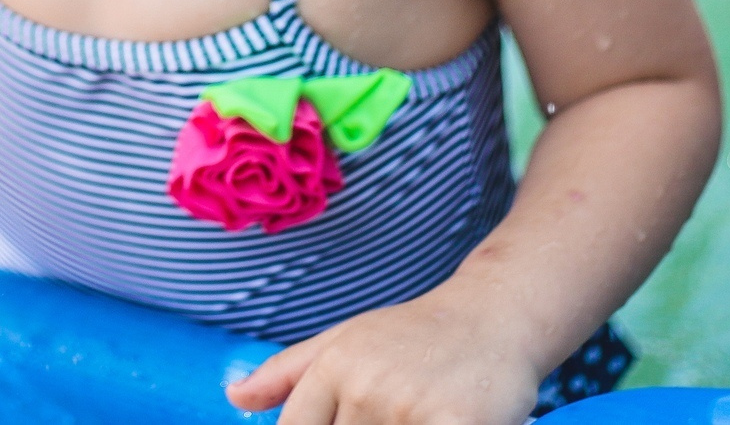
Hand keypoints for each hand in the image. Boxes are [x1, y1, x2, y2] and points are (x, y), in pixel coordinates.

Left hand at [227, 292, 544, 424]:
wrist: (495, 315)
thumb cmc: (416, 335)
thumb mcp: (346, 340)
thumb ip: (287, 372)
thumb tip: (234, 397)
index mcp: (334, 366)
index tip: (343, 424)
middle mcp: (365, 384)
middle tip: (388, 413)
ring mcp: (409, 405)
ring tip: (412, 414)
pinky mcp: (456, 422)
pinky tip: (438, 420)